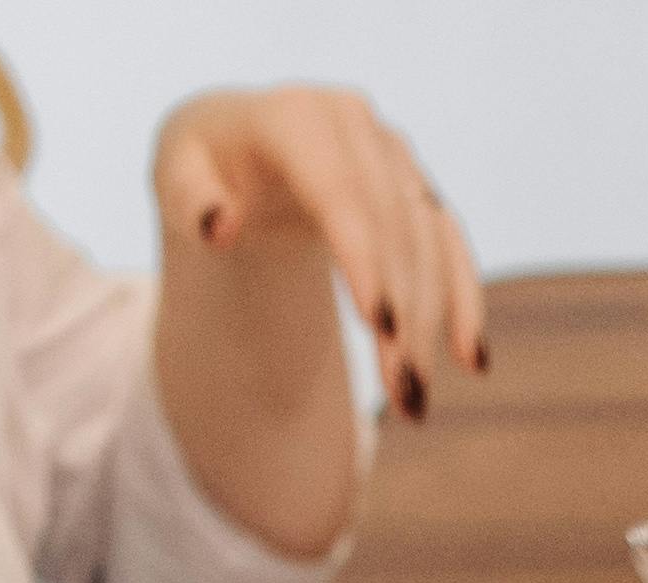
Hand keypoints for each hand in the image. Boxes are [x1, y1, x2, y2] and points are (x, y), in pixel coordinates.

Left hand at [152, 87, 481, 419]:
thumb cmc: (201, 164)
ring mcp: (393, 153)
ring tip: (414, 402)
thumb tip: (221, 227)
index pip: (341, 193)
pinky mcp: (415, 184)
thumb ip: (189, 200)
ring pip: (427, 244)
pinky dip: (463, 300)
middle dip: (403, 314)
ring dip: (429, 325)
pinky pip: (449, 244)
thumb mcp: (174, 175)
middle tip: (402, 395)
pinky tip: (473, 361)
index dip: (365, 257)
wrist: (238, 141)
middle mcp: (355, 124)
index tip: (380, 326)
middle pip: (392, 228)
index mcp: (296, 115)